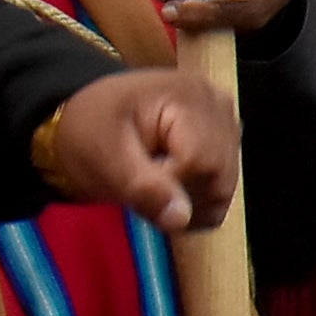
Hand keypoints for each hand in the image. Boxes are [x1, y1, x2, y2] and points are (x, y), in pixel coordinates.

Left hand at [40, 69, 239, 230]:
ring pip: (223, 187)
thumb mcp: (104, 158)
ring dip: (188, 201)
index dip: (170, 186)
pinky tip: (168, 187)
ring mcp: (226, 122)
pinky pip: (222, 188)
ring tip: (151, 186)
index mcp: (190, 95)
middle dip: (181, 197)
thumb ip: (142, 188)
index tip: (135, 184)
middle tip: (141, 189)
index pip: (202, 161)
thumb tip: (181, 219)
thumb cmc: (90, 132)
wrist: (89, 120)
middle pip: (219, 175)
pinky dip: (196, 200)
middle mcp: (218, 104)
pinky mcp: (225, 141)